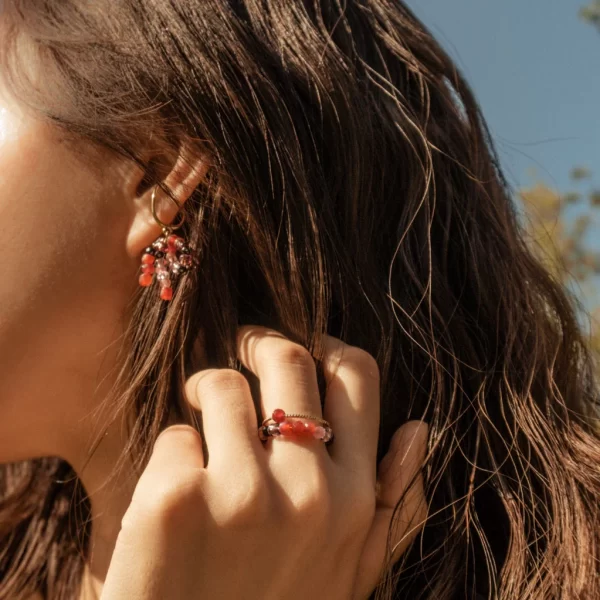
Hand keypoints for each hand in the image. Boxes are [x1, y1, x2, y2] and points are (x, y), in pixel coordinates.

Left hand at [100, 325, 428, 599]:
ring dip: (203, 394)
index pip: (357, 374)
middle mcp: (307, 491)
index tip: (297, 347)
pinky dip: (169, 452)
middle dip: (257, 342)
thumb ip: (390, 504)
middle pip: (288, 359)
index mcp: (354, 500)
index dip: (324, 346)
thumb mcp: (349, 573)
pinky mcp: (174, 502)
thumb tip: (418, 428)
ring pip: (219, 384)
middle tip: (237, 350)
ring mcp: (241, 495)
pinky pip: (173, 433)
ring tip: (197, 421)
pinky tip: (170, 493)